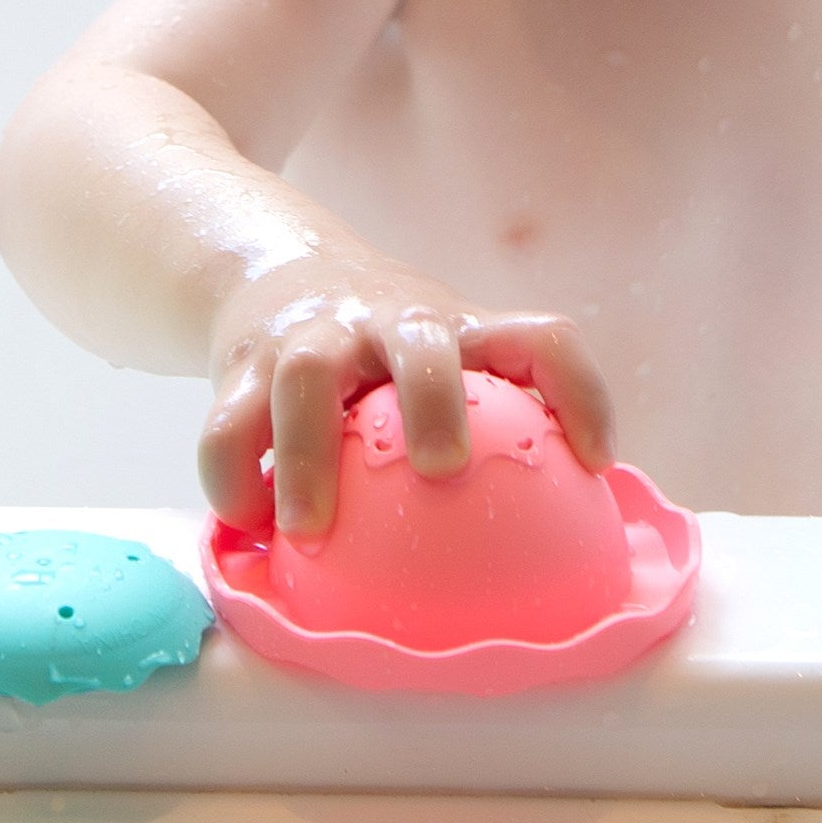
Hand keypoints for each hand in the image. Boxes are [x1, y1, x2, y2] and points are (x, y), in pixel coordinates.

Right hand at [197, 250, 611, 541]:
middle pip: (420, 342)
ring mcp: (311, 335)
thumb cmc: (386, 353)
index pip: (540, 340)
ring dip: (307, 457)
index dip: (580, 393)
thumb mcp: (443, 359)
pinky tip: (245, 527)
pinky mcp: (241, 363)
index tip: (595, 461)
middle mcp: (388, 320)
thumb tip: (555, 553)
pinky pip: (226, 420)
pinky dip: (230, 477)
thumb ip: (488, 425)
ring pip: (305, 379)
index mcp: (458, 327)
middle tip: (441, 468)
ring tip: (311, 533)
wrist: (271, 269)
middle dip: (432, 399)